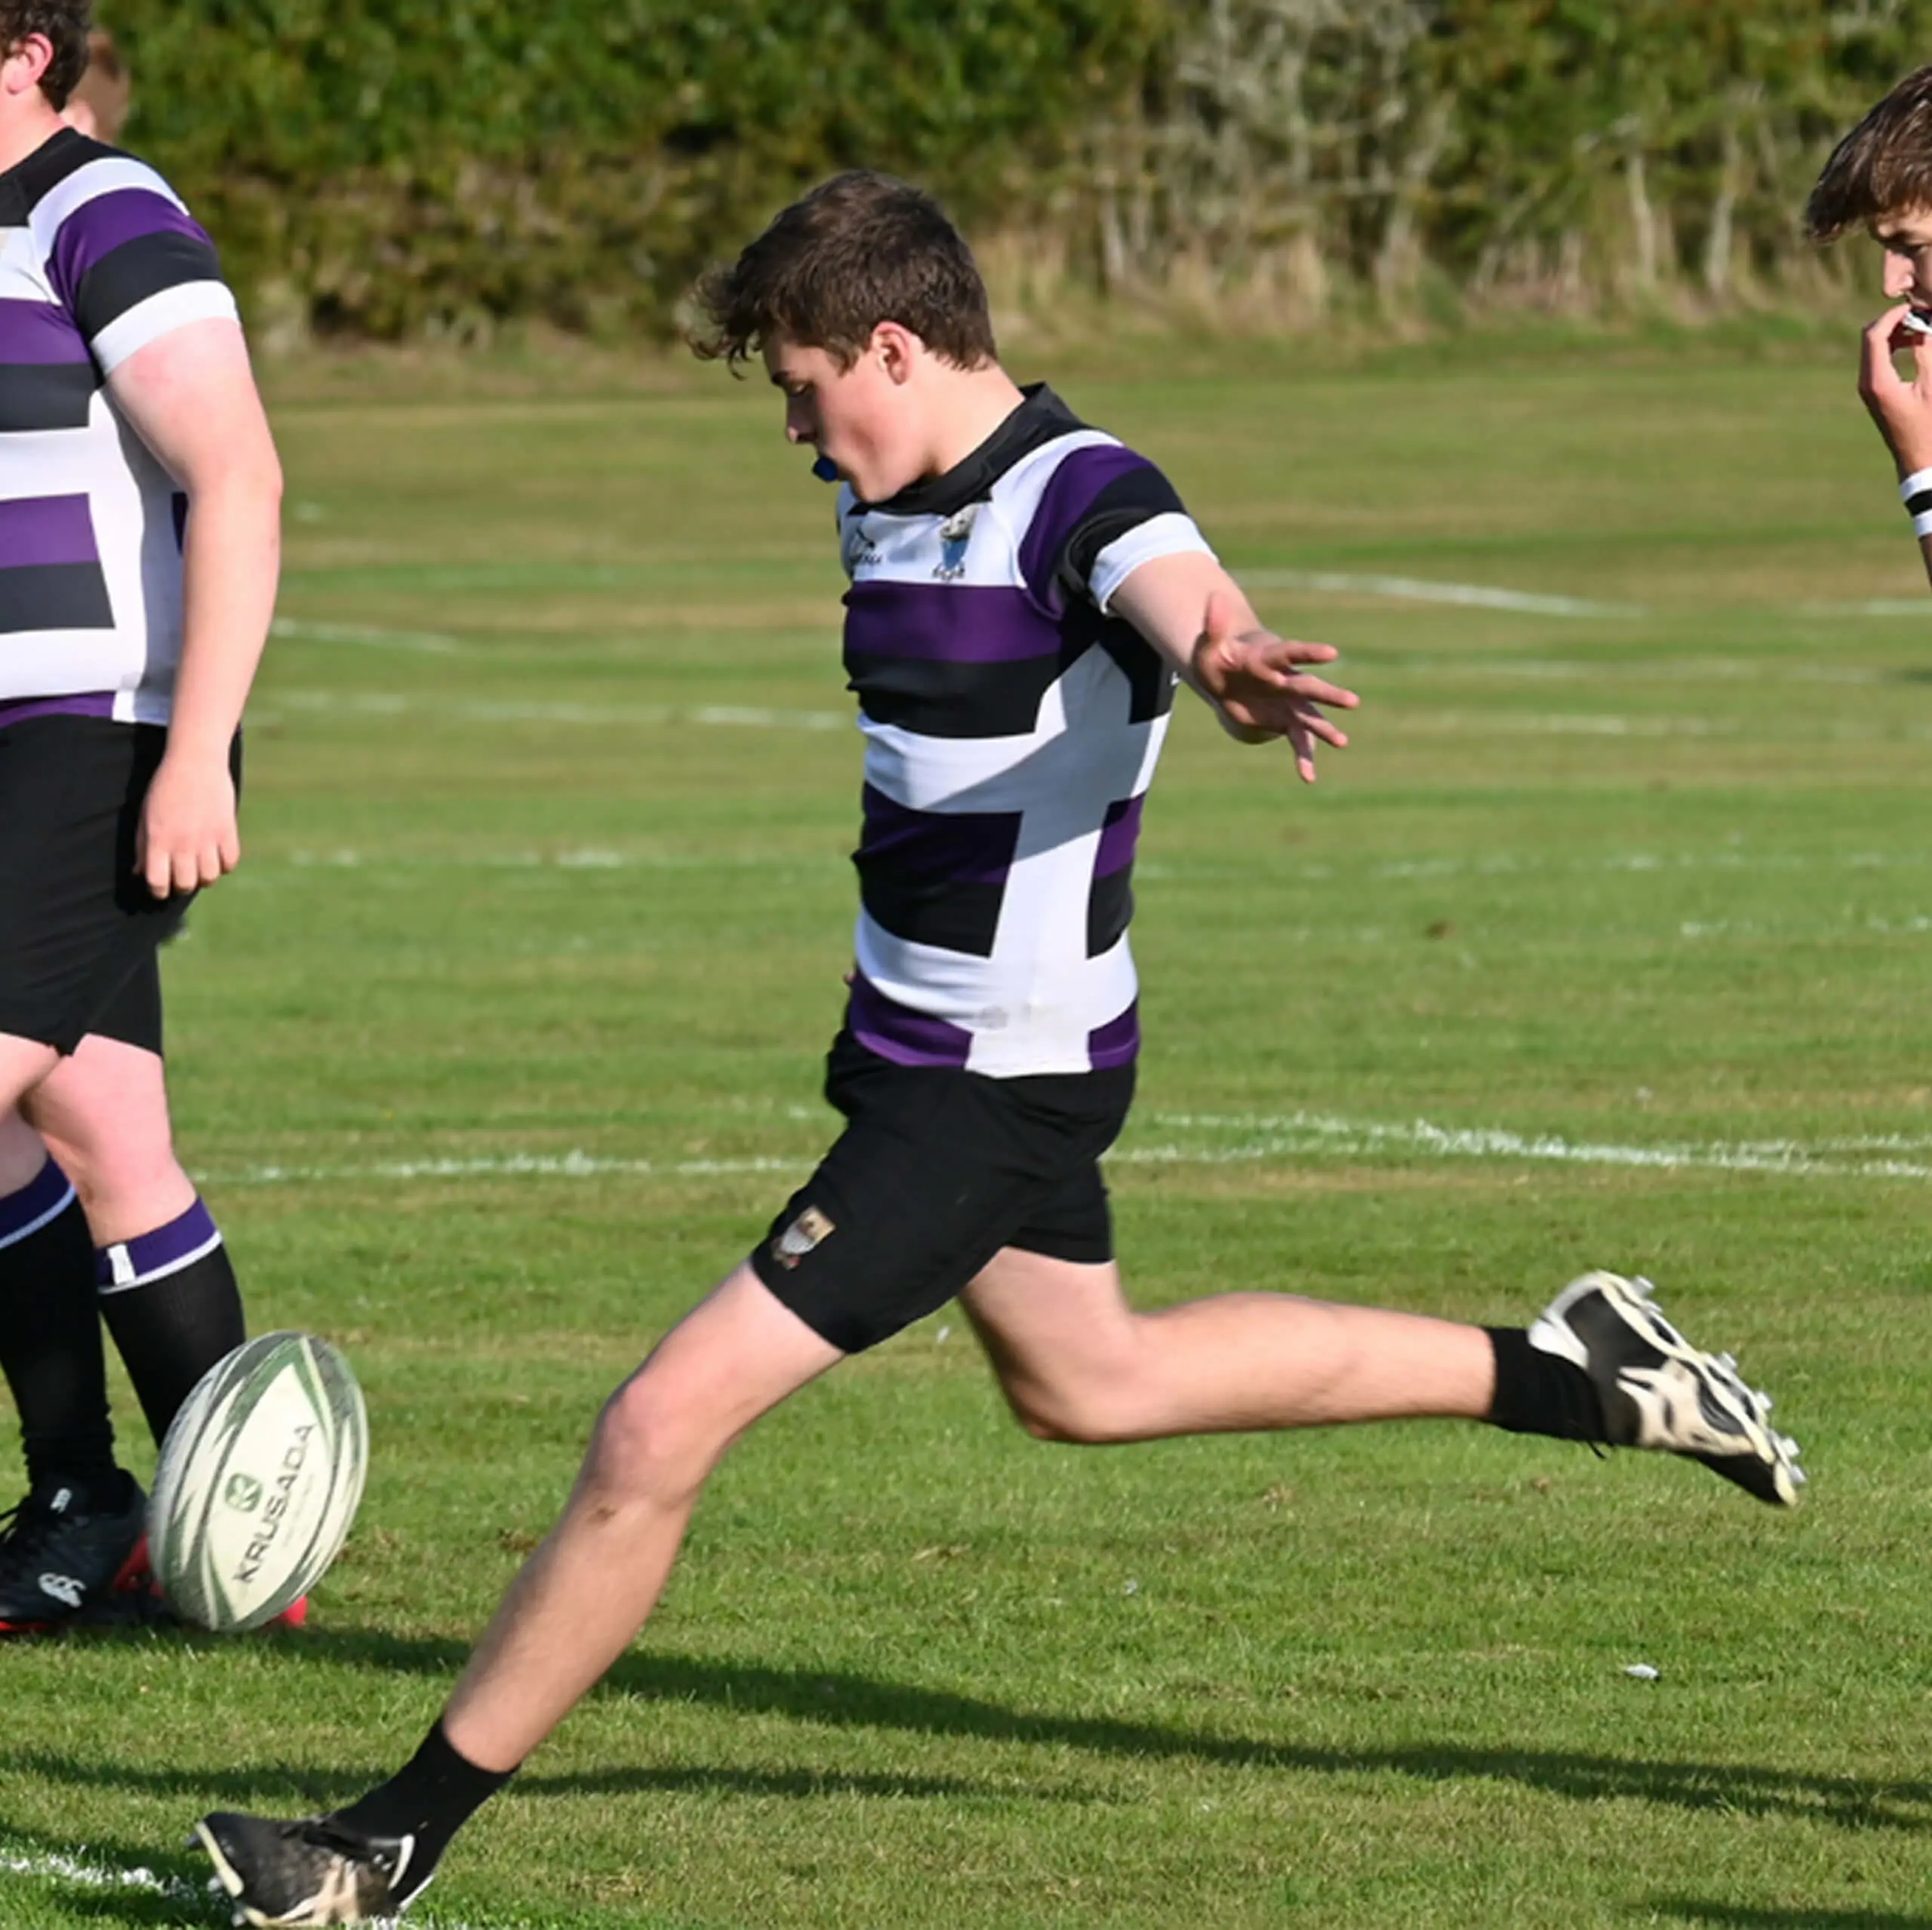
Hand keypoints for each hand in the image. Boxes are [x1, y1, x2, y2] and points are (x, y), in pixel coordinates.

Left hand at [136, 749, 238, 897]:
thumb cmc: (165, 788)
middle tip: (182, 874)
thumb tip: (139, 874)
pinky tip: (217, 854)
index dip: (158, 891)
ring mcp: (207, 838)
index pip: (157, 882)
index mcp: (157, 839)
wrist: (195, 760)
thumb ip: (142, 847)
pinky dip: (225, 864)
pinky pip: (230, 863)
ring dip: (204, 876)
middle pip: (186, 885)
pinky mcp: (227, 831)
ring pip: (209, 878)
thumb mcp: (146, 816)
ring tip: (201, 865)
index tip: (161, 886)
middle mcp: (182, 842)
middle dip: (182, 885)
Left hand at [1190, 590, 1359, 781]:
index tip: (1331, 653)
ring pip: (1310, 717)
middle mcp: (1286, 681)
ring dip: (1325, 730)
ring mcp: (1288, 703)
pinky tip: (1308, 778)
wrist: (1227, 679)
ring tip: (1342, 742)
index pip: (1292, 653)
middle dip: (1328, 696)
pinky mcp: (1284, 721)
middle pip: (1309, 688)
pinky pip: (1297, 742)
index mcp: (1269, 659)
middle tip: (1352, 702)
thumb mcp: (1209, 645)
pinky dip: (1303, 759)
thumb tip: (1213, 595)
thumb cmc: (1219, 658)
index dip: (1310, 653)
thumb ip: (1213, 625)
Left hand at [1859, 303, 1931, 476]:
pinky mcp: (1876, 392)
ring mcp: (1869, 388)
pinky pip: (1880, 359)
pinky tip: (1918, 343)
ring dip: (1898, 332)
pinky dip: (1897, 346)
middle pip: (1871, 337)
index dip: (1895, 315)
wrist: (1920, 459)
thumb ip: (1927, 351)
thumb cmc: (1930, 425)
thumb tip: (1925, 323)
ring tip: (1925, 327)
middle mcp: (1866, 383)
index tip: (1919, 307)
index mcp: (1876, 381)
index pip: (1874, 334)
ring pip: (1875, 347)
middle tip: (1924, 315)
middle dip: (1895, 321)